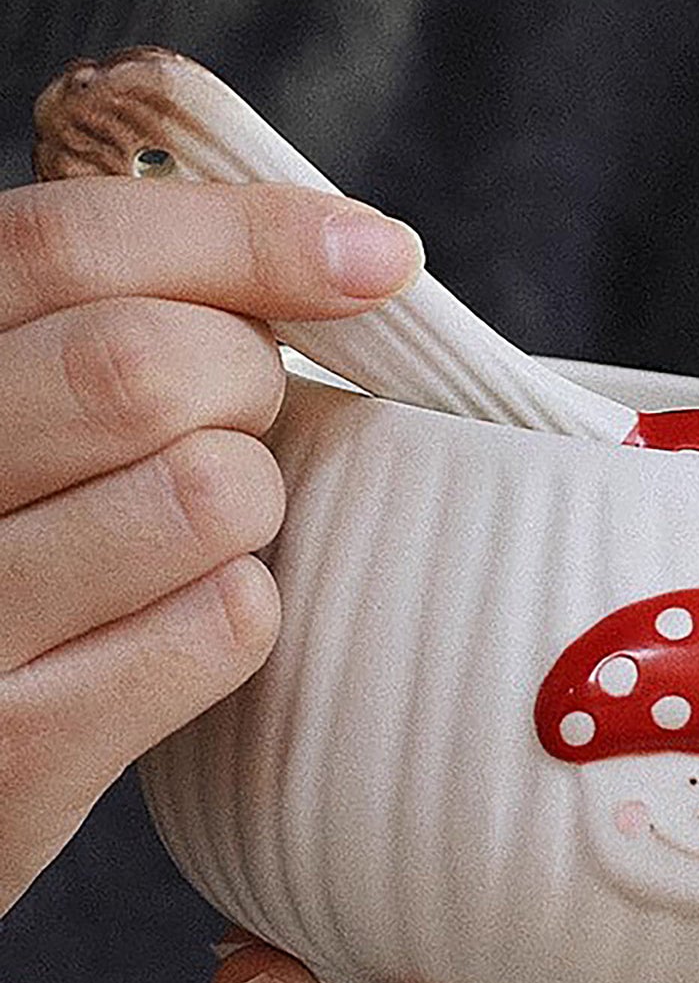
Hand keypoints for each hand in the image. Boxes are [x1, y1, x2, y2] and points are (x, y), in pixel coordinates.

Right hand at [0, 178, 421, 914]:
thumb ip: (107, 323)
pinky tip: (189, 616)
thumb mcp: (21, 414)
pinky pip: (226, 624)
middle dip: (245, 380)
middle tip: (241, 417)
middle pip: (143, 364)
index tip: (377, 254)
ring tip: (203, 527)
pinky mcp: (21, 747)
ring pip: (206, 493)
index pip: (66, 245)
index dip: (246, 235)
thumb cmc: (7, 553)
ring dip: (252, 502)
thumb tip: (356, 249)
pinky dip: (245, 606)